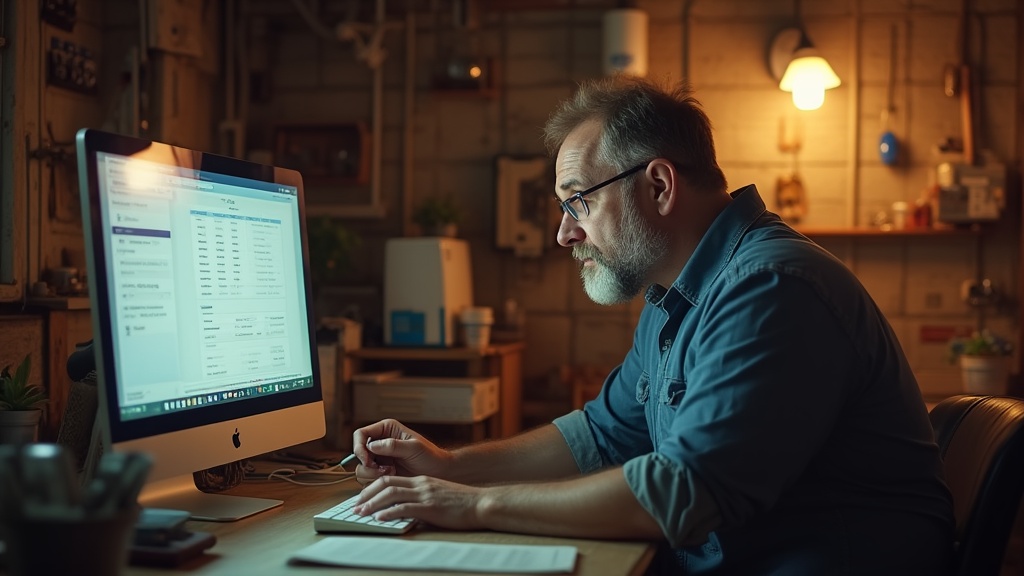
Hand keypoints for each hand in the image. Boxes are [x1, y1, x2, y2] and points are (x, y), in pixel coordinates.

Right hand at [352, 419, 452, 484]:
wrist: (439, 473)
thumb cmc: (431, 456)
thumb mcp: (414, 448)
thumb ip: (393, 445)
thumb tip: (371, 446)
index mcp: (386, 430)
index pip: (360, 434)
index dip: (359, 447)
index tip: (368, 460)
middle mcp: (380, 443)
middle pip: (358, 453)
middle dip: (367, 464)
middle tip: (383, 471)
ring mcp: (379, 459)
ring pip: (361, 468)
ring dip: (372, 474)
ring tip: (391, 473)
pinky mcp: (381, 474)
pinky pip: (368, 480)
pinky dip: (376, 482)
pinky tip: (392, 479)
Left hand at [353, 474, 485, 530]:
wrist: (481, 503)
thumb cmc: (462, 502)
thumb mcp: (438, 494)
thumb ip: (422, 498)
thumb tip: (406, 509)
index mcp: (421, 481)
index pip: (390, 479)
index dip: (372, 488)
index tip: (362, 498)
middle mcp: (420, 484)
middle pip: (386, 483)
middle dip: (367, 494)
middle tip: (355, 506)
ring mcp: (425, 495)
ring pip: (391, 494)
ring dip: (372, 503)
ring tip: (361, 513)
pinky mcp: (430, 507)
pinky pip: (405, 508)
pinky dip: (389, 513)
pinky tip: (380, 518)